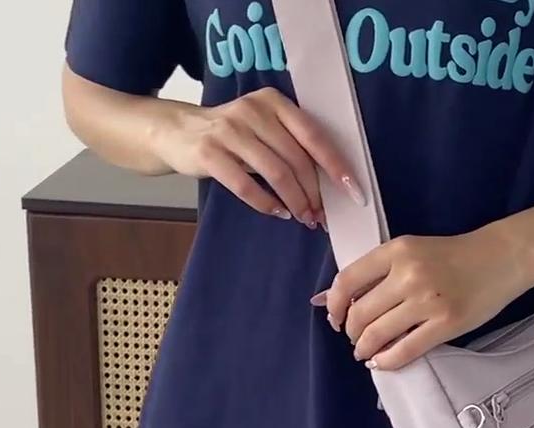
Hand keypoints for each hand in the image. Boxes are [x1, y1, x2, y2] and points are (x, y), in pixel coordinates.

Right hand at [153, 87, 365, 226]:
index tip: (355, 194)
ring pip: (276, 173)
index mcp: (274, 103)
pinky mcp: (209, 153)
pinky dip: (267, 204)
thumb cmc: (234, 137)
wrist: (178, 131)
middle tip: (321, 216)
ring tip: (304, 218)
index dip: (336, 167)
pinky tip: (278, 213)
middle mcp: (253, 111)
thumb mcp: (265, 129)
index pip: (314, 136)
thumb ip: (293, 146)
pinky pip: (246, 185)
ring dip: (295, 202)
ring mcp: (229, 130)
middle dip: (314, 194)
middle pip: (296, 159)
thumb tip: (332, 186)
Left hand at [313, 226, 533, 369]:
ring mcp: (428, 300)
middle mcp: (408, 274)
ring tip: (367, 353)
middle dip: (352, 333)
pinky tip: (383, 362)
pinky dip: (388, 361)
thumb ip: (379, 271)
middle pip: (361, 313)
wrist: (500, 258)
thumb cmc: (454, 256)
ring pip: (379, 334)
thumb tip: (337, 299)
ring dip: (366, 349)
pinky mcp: (446, 323)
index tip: (335, 318)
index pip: (347, 281)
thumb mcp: (412, 250)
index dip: (334, 306)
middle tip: (356, 340)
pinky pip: (406, 349)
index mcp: (396, 251)